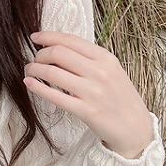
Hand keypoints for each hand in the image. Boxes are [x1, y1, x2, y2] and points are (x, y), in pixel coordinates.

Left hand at [24, 30, 154, 158]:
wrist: (136, 128)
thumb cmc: (120, 97)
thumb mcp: (111, 70)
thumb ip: (88, 59)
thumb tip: (56, 48)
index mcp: (105, 58)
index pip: (70, 40)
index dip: (48, 36)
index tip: (34, 37)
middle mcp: (99, 72)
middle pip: (58, 53)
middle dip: (39, 55)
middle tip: (34, 60)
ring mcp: (93, 92)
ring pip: (52, 72)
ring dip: (34, 70)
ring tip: (30, 71)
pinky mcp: (86, 111)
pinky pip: (54, 96)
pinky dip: (37, 87)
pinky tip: (29, 84)